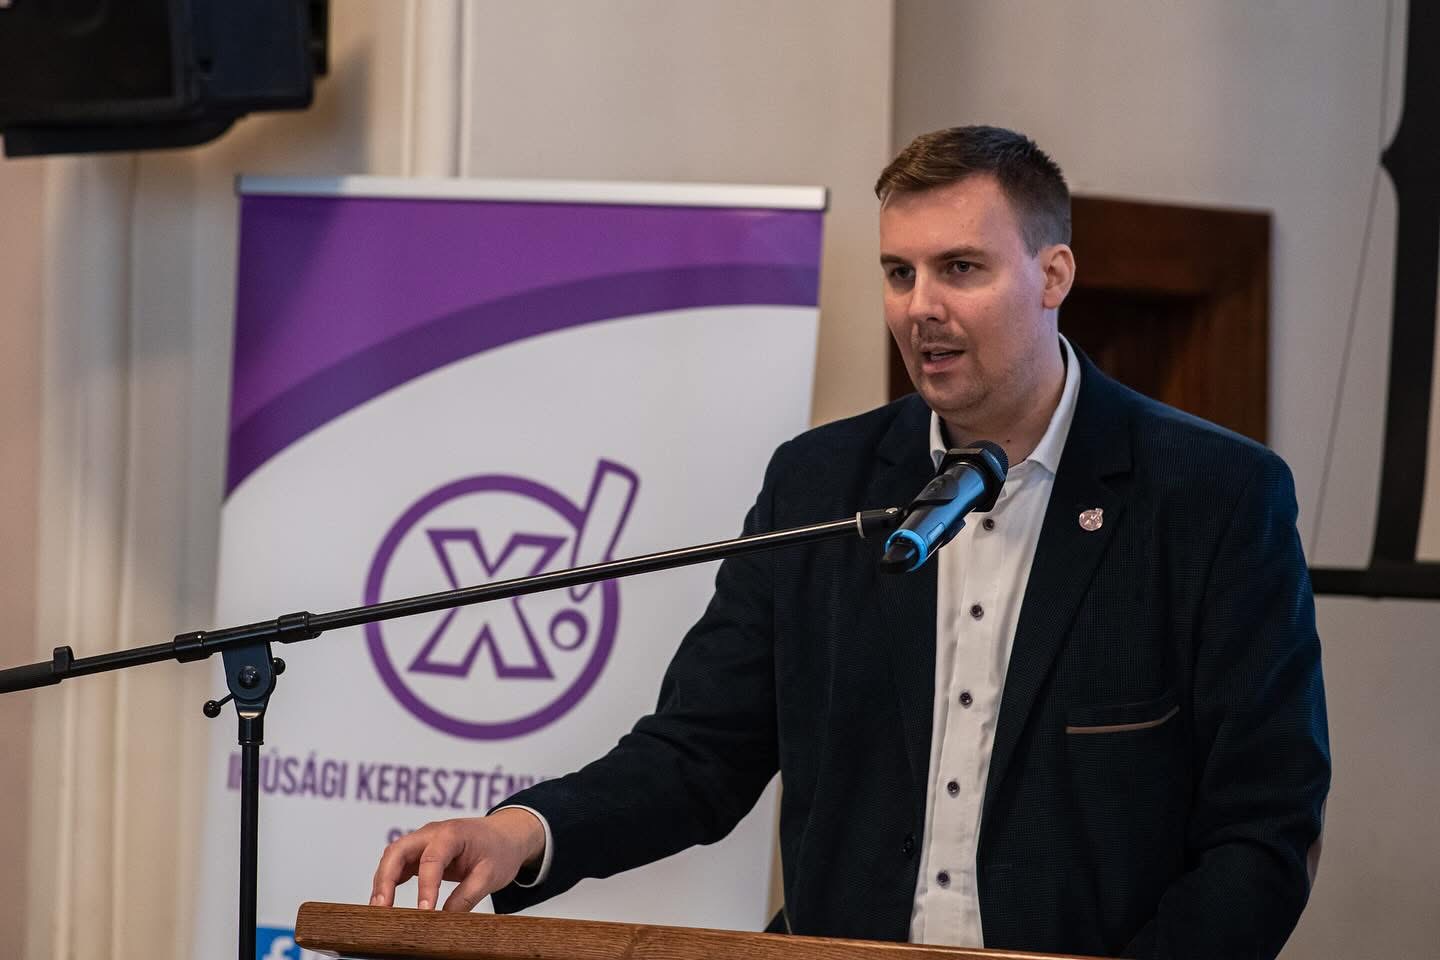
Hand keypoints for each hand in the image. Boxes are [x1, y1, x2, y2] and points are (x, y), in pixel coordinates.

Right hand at [369, 808, 545, 911]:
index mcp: (452, 834)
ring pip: (393, 857)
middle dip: (386, 879)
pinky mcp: (420, 852)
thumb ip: (466, 897)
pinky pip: (398, 864)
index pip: (432, 860)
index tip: (424, 912)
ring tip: (378, 910)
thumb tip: (443, 920)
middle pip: (398, 851)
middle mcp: (431, 833)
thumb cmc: (499, 850)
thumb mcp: (490, 875)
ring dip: (382, 882)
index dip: (426, 888)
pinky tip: (384, 902)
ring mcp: (423, 840)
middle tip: (381, 909)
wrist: (505, 835)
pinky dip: (388, 881)